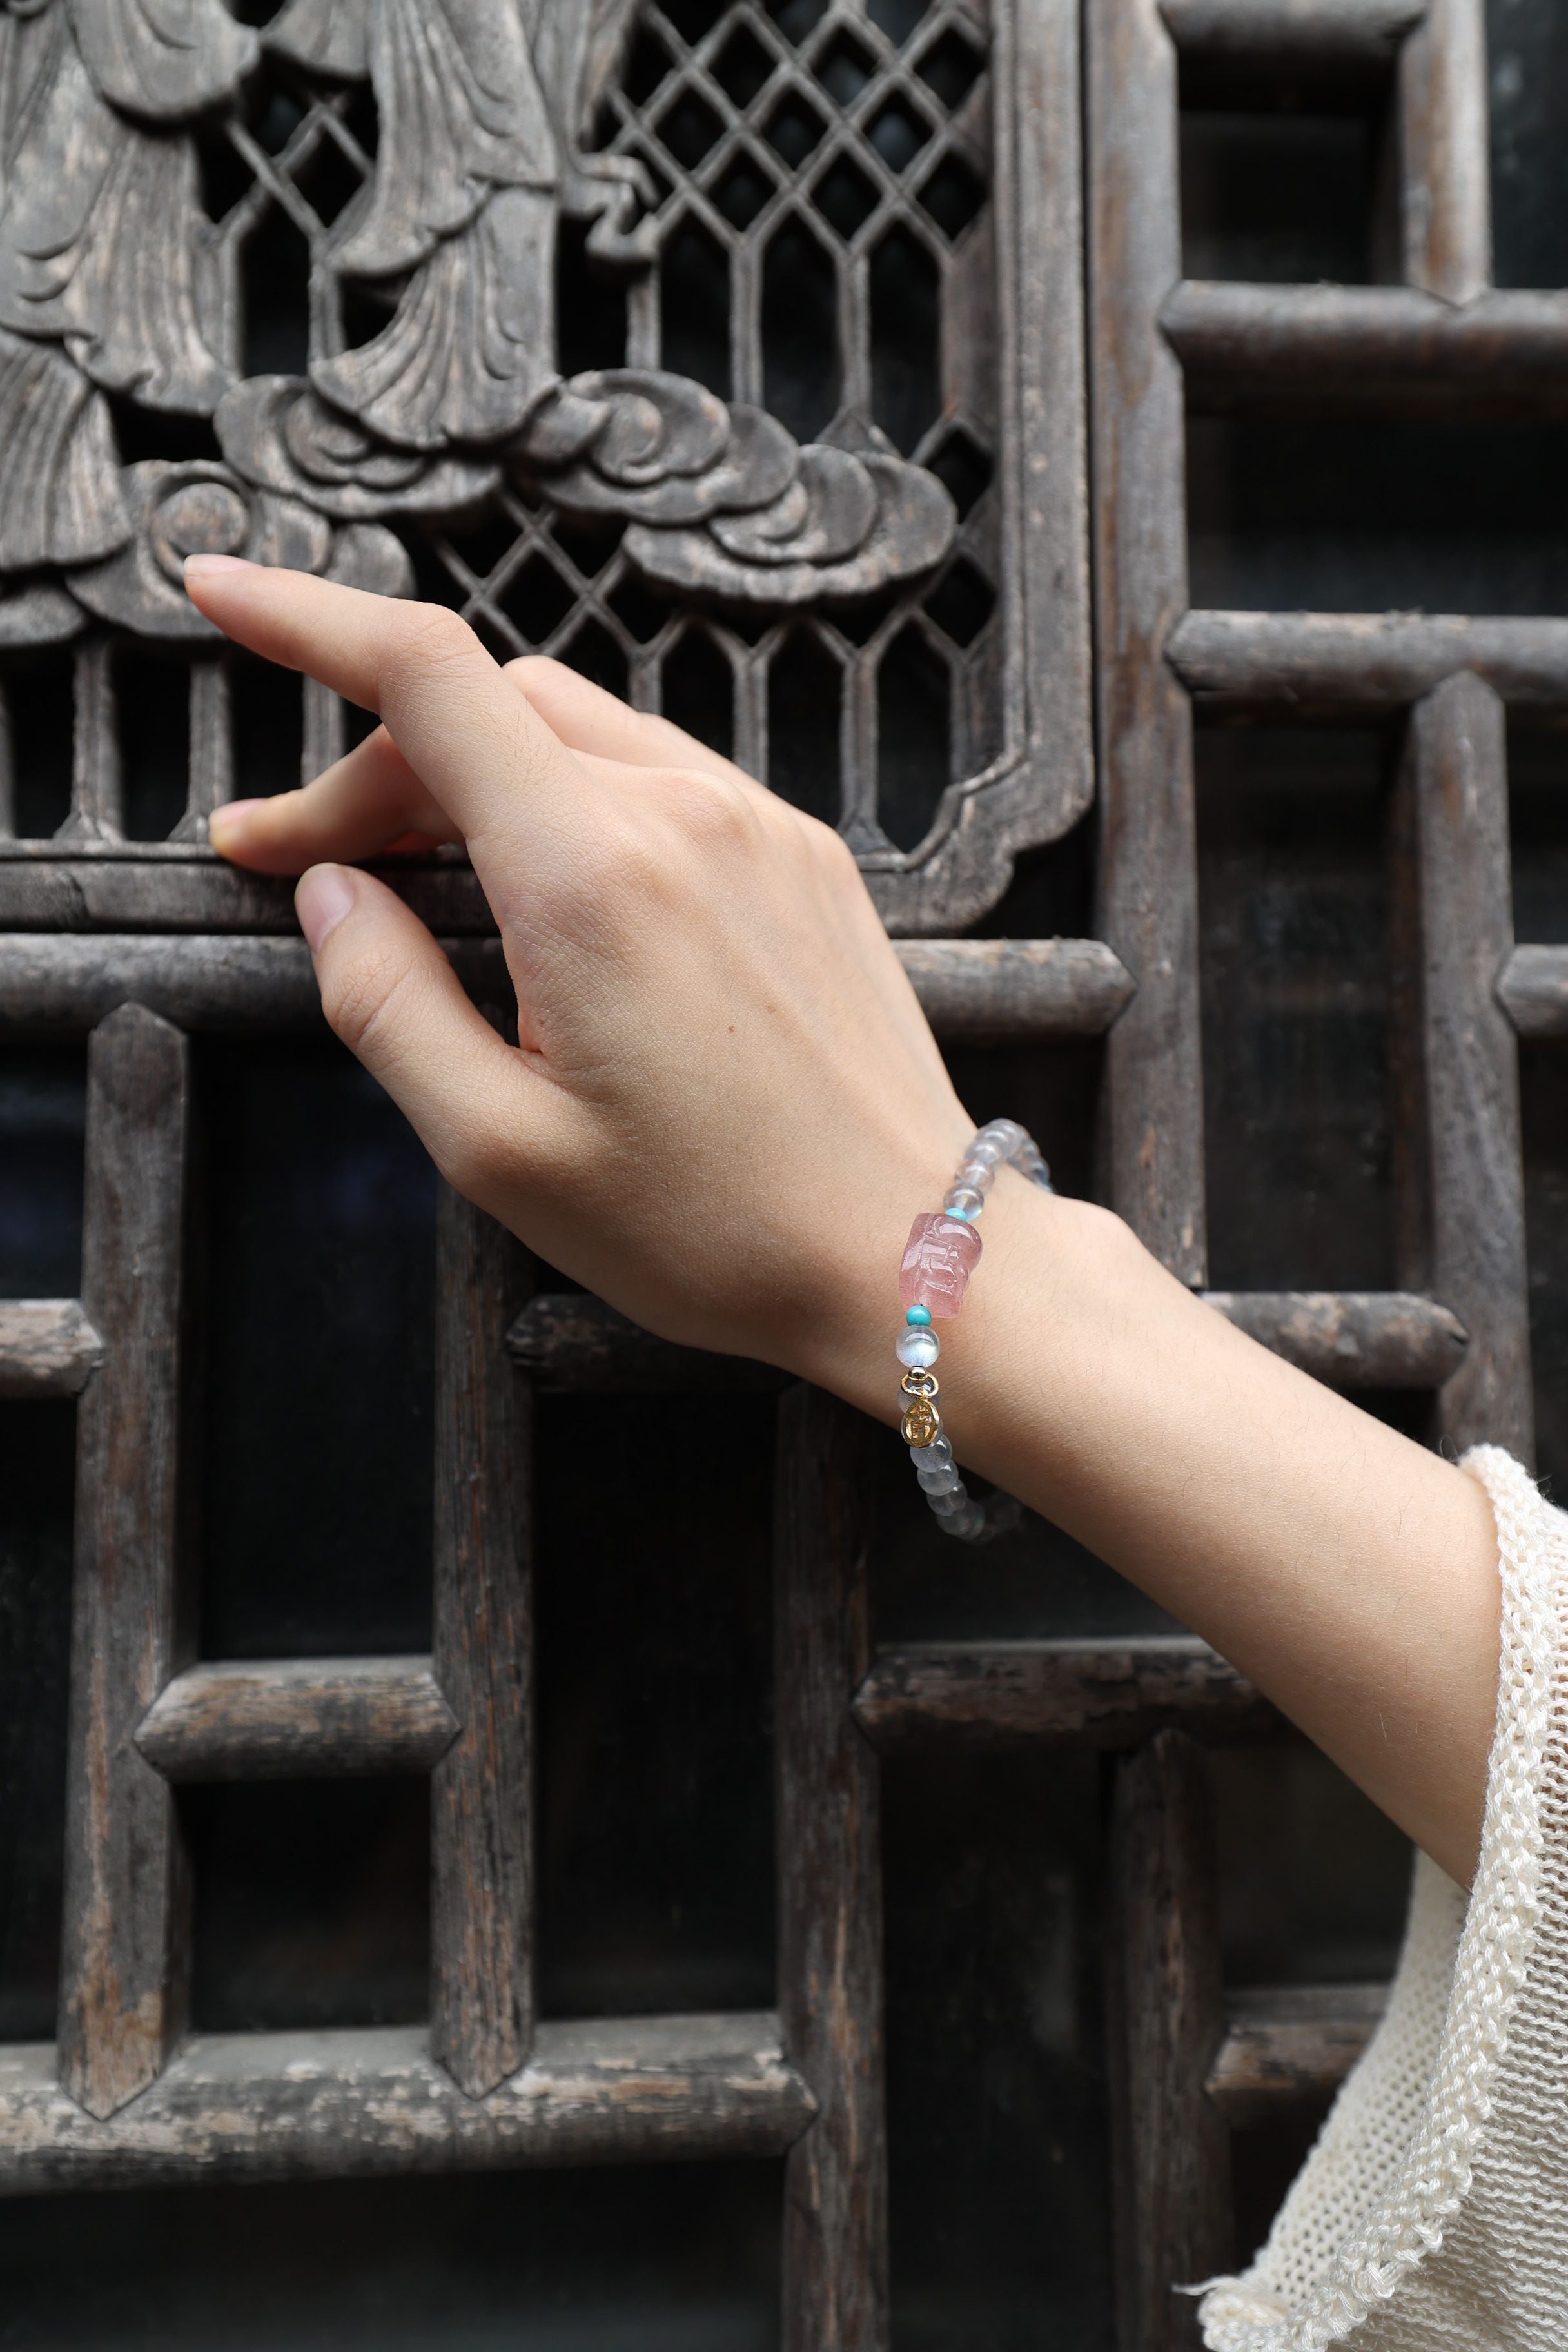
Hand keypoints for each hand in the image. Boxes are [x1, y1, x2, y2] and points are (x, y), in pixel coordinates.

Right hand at [190, 556, 975, 1387]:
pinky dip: (571, 802)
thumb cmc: (714, 1227)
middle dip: (373, 770)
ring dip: (473, 782)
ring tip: (421, 885)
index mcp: (591, 878)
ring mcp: (757, 824)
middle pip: (487, 709)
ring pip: (574, 732)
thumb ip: (386, 1003)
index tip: (219, 590)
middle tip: (303, 870)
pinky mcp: (803, 855)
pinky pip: (658, 777)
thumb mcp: (499, 1151)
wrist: (907, 1253)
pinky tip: (550, 896)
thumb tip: (329, 894)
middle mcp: (683, 815)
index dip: (303, 615)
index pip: (423, 674)